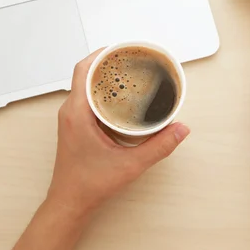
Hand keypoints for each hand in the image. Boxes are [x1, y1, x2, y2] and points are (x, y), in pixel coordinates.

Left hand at [5, 50, 189, 249]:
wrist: (70, 202)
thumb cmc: (88, 184)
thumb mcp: (130, 165)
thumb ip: (158, 147)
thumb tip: (179, 129)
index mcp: (77, 113)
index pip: (83, 70)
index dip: (101, 53)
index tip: (120, 47)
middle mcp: (70, 111)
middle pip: (85, 73)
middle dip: (107, 61)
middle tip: (130, 57)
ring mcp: (71, 118)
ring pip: (85, 85)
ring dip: (104, 76)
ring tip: (127, 71)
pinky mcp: (75, 125)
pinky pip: (86, 97)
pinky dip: (101, 90)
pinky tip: (119, 95)